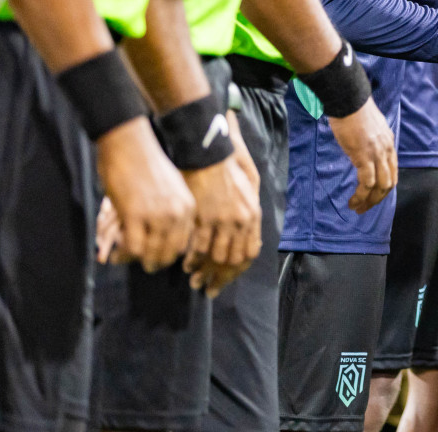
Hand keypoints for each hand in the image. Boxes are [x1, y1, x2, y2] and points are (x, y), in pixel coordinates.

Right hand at [93, 117, 193, 271]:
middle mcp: (177, 213)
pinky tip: (116, 254)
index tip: (153, 255)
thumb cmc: (146, 166)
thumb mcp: (170, 191)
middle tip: (139, 261)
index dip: (166, 254)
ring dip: (136, 259)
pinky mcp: (134, 214)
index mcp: (188, 208)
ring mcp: (156, 215)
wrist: (130, 144)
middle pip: (168, 254)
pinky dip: (123, 254)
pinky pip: (132, 247)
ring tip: (123, 257)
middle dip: (152, 261)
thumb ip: (171, 214)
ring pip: (150, 253)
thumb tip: (162, 241)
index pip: (182, 245)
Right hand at [180, 145, 261, 297]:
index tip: (225, 279)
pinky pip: (198, 246)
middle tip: (206, 286)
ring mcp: (222, 220)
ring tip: (194, 278)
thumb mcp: (249, 186)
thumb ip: (248, 211)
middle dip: (219, 277)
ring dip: (204, 270)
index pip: (249, 253)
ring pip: (215, 256)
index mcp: (253, 214)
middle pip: (233, 259)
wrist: (209, 151)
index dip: (237, 270)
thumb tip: (248, 236)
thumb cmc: (229, 165)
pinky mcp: (203, 217)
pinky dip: (191, 258)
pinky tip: (184, 262)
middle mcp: (241, 220)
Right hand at [327, 99, 397, 213]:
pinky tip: (353, 201)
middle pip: (389, 183)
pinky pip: (366, 183)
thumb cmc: (354, 110)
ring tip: (357, 208)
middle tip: (364, 207)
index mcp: (388, 143)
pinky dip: (361, 196)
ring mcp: (377, 154)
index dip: (384, 187)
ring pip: (380, 186)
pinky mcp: (364, 157)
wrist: (349, 100)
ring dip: (369, 201)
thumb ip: (370, 140)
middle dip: (377, 199)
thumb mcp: (369, 127)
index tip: (373, 196)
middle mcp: (387, 150)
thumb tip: (362, 148)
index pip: (393, 171)